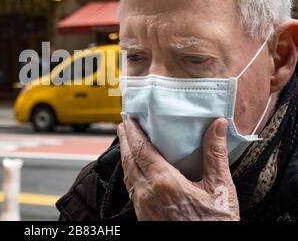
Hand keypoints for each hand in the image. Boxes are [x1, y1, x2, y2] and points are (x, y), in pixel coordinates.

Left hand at [117, 117, 239, 220]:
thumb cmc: (215, 226)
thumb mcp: (220, 190)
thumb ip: (215, 155)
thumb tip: (218, 125)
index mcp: (164, 182)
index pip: (141, 149)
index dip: (132, 132)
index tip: (128, 118)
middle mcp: (147, 193)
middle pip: (129, 159)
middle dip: (125, 140)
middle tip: (123, 124)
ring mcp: (142, 206)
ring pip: (128, 174)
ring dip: (125, 155)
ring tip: (127, 141)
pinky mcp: (143, 215)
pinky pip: (131, 188)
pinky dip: (129, 171)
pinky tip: (135, 168)